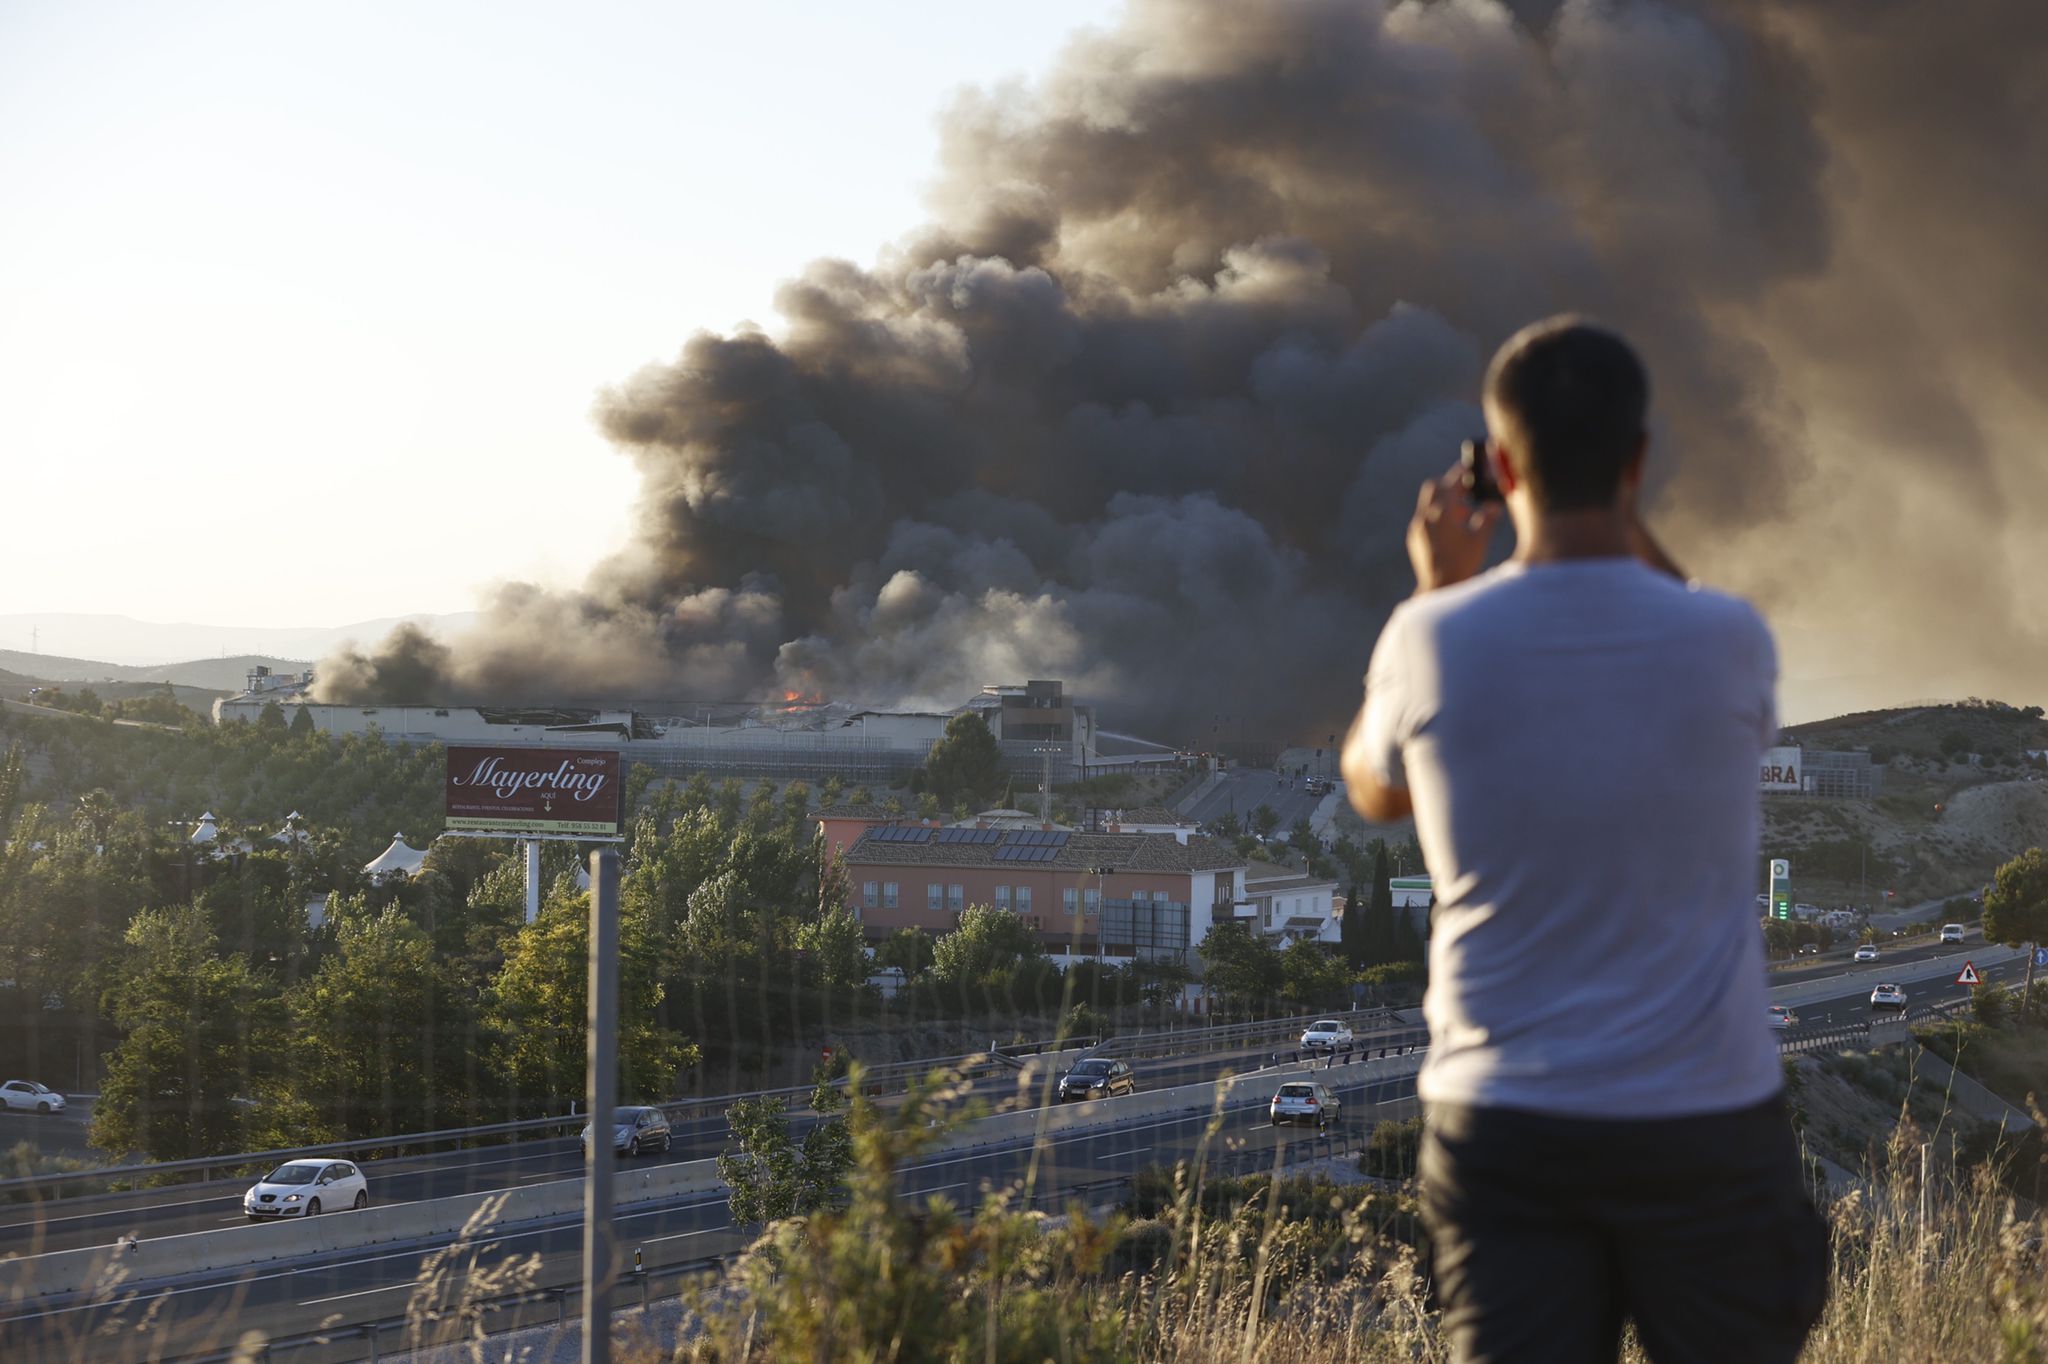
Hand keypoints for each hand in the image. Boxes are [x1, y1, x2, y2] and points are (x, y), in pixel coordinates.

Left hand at [1407, 466, 1501, 593]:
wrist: (1438, 589)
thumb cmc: (1462, 564)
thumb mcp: (1480, 539)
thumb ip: (1487, 518)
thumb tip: (1494, 505)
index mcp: (1441, 513)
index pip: (1450, 482)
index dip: (1462, 472)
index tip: (1471, 466)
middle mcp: (1425, 517)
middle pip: (1434, 487)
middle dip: (1450, 484)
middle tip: (1467, 488)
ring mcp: (1417, 528)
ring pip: (1429, 503)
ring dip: (1446, 502)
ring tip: (1466, 513)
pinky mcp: (1415, 539)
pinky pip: (1425, 519)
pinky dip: (1439, 516)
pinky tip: (1454, 529)